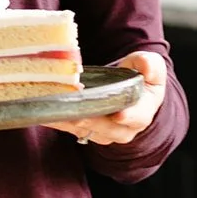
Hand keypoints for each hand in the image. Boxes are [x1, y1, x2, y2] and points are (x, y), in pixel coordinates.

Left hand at [53, 50, 167, 146]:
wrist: (132, 92)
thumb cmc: (142, 78)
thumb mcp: (151, 67)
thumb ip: (150, 65)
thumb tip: (146, 66)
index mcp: (142, 112)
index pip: (136, 117)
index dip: (127, 116)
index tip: (118, 114)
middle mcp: (123, 128)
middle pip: (107, 127)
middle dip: (90, 119)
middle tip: (75, 111)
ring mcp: (103, 132)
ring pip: (86, 129)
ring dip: (69, 121)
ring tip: (55, 110)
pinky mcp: (86, 129)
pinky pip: (71, 128)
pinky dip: (58, 121)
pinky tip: (45, 112)